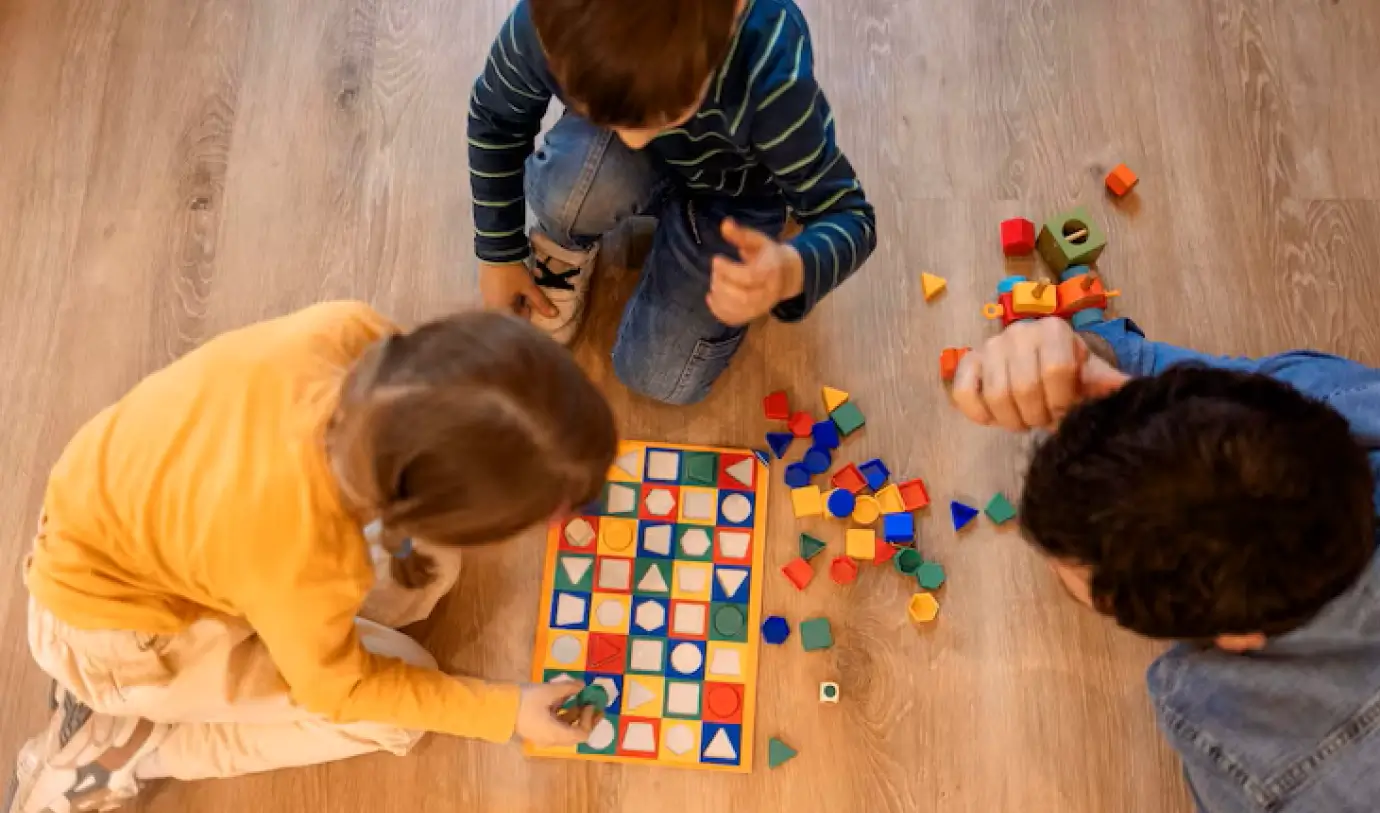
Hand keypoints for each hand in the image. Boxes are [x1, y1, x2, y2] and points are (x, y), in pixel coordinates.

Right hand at [479, 261, 555, 318]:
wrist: (495, 251)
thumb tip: (555, 315)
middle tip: (530, 288)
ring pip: (506, 300)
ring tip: (524, 280)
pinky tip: (512, 278)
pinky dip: (507, 288)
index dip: (532, 308)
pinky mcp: (483, 287)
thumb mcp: (529, 287)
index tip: (537, 298)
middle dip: (524, 299)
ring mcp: (485, 297)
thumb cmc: (513, 273)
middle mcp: (491, 307)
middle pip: (513, 308)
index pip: (521, 317)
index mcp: (502, 310)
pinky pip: (498, 293)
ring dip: (517, 293)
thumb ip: (541, 302)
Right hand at [513, 682, 591, 746]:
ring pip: (563, 729)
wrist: (497, 707)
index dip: (589, 720)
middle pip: (574, 734)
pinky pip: (553, 725)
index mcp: (556, 734)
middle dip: (585, 718)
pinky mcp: (534, 729)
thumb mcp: (548, 691)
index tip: (590, 704)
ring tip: (578, 699)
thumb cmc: (525, 701)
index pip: (581, 734)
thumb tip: (582, 685)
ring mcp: (541, 736)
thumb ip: (567, 688)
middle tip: (591, 704)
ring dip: (573, 715)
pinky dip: (561, 714)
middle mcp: (550, 739)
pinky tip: (561, 699)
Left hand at [707, 219, 804, 325]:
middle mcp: (768, 293)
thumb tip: (724, 224)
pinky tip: (711, 298)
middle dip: (723, 285)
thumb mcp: (758, 241)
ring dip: (719, 298)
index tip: (716, 259)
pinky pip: (735, 319)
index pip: (749, 276)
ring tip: (714, 284)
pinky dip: (719, 311)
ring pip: (738, 310)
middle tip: (715, 272)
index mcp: (771, 271)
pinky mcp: (753, 315)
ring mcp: (761, 307)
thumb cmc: (769, 255)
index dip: (729, 270)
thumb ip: (741, 234)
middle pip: (743, 297)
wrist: (787, 275)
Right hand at [950, 317, 1129, 430]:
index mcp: (1054, 330)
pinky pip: (964, 393)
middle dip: (1037, 415)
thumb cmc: (1073, 377)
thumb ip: (1112, 386)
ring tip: (1024, 419)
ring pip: (995, 396)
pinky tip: (994, 418)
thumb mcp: (1095, 380)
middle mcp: (1019, 330)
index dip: (1062, 402)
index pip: (1056, 370)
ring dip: (1011, 419)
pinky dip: (977, 413)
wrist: (1043, 370)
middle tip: (1044, 419)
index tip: (1067, 411)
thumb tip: (1136, 392)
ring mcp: (990, 346)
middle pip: (1024, 387)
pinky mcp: (968, 362)